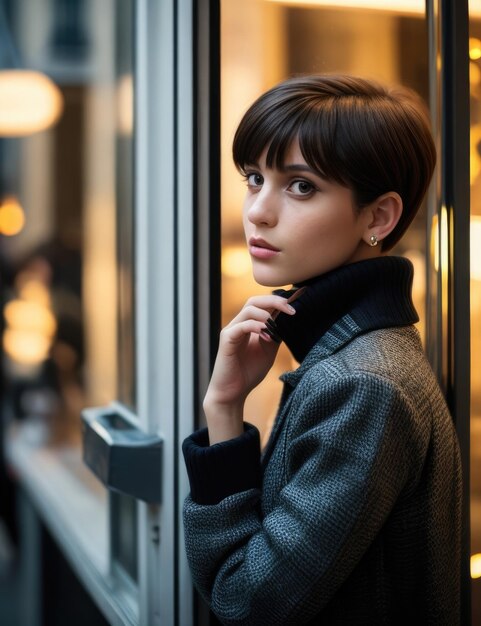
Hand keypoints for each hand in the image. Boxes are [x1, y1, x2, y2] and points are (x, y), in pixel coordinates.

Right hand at [204, 295, 295, 442]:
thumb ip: (276, 334)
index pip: (264, 304)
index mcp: (249, 325)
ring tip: (277, 326)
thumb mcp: (269, 349)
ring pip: (249, 309)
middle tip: (291, 309)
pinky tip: (267, 335)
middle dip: (275, 301)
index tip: (299, 299)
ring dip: (267, 314)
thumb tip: (290, 318)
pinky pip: (241, 326)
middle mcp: (239, 324)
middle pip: (255, 301)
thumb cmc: (249, 372)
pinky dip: (256, 326)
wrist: (233, 392)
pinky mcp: (226, 339)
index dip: (280, 299)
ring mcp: (231, 330)